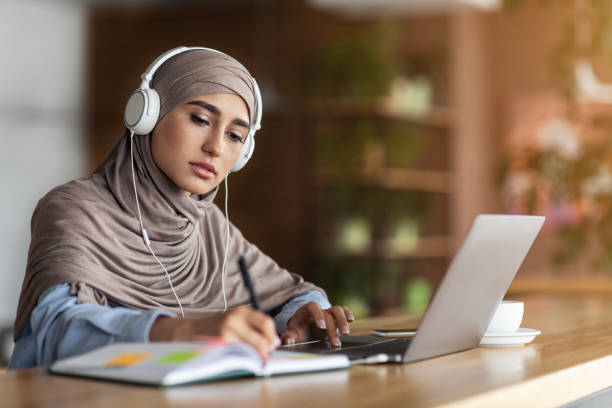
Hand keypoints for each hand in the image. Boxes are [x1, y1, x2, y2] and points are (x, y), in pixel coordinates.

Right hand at [149, 306, 279, 357]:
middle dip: (266, 350)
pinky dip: (243, 358)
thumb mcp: (234, 320)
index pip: (266, 323)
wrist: (189, 331)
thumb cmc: (215, 327)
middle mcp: (235, 319)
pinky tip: (240, 358)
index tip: (273, 345)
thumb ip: (252, 327)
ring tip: (252, 358)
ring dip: (255, 356)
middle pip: (261, 338)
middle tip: (265, 356)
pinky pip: (239, 354)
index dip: (272, 336)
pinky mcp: (220, 345)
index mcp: (241, 311)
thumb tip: (273, 342)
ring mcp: (227, 332)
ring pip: (251, 349)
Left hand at [281, 302, 353, 347]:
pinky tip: (351, 320)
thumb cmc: (297, 331)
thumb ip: (288, 336)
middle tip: (335, 342)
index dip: (318, 314)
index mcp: (305, 311)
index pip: (313, 306)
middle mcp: (318, 311)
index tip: (321, 325)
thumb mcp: (290, 334)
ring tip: (345, 333)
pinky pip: (343, 311)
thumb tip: (289, 340)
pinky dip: (348, 314)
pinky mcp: (335, 318)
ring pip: (338, 310)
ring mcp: (328, 314)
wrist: (302, 331)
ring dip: (342, 321)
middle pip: (328, 313)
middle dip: (332, 328)